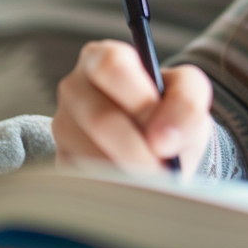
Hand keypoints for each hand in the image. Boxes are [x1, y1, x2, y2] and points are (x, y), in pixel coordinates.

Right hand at [53, 40, 212, 176]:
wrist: (160, 150)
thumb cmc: (169, 114)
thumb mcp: (189, 95)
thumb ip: (188, 101)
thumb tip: (163, 139)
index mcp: (103, 57)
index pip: (111, 65)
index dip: (140, 100)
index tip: (162, 132)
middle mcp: (74, 87)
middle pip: (100, 119)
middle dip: (138, 150)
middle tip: (162, 170)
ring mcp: (62, 126)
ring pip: (92, 156)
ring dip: (129, 174)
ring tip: (151, 177)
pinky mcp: (59, 162)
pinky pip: (85, 181)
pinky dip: (116, 189)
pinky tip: (132, 184)